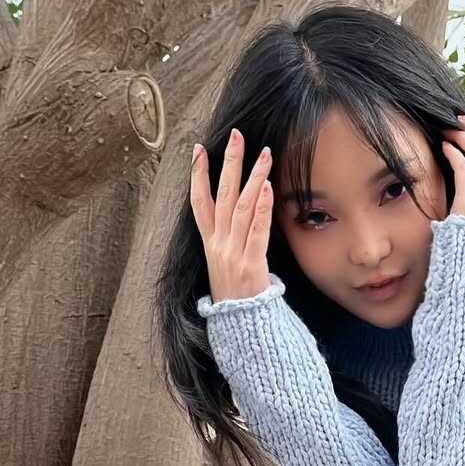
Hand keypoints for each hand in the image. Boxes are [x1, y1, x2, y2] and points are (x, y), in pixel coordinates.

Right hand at [190, 129, 272, 301]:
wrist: (241, 330)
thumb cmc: (236, 301)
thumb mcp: (223, 269)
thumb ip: (228, 243)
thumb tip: (238, 220)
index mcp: (210, 245)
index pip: (199, 203)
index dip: (197, 175)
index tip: (198, 149)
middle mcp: (218, 246)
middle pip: (221, 196)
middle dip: (228, 162)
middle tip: (236, 135)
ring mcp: (232, 254)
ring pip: (240, 207)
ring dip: (252, 177)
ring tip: (264, 153)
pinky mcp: (250, 265)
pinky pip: (256, 232)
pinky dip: (261, 208)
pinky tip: (267, 187)